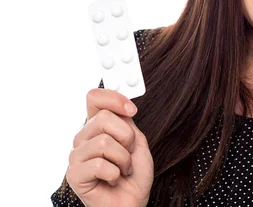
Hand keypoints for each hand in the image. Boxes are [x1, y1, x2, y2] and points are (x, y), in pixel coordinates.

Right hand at [66, 88, 153, 206]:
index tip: (132, 110)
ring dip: (123, 159)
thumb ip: (126, 120)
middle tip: (128, 152)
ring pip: (104, 142)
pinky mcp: (74, 174)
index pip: (95, 98)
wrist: (131, 202)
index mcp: (97, 126)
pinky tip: (113, 180)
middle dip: (127, 137)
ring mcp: (76, 156)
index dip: (113, 98)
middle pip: (103, 118)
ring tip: (122, 168)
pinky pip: (100, 164)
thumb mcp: (136, 140)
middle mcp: (83, 138)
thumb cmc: (133, 174)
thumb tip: (122, 103)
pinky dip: (115, 173)